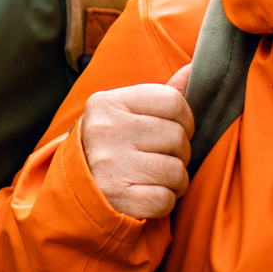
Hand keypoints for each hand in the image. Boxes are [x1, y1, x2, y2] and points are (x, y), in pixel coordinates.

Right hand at [81, 64, 194, 219]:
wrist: (78, 193)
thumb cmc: (114, 148)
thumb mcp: (128, 115)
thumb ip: (163, 95)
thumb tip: (195, 69)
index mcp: (107, 103)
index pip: (174, 101)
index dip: (185, 120)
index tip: (172, 131)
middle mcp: (105, 130)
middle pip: (178, 136)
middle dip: (179, 154)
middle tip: (159, 160)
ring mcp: (110, 165)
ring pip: (177, 170)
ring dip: (174, 181)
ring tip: (152, 179)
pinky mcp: (118, 197)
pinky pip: (166, 199)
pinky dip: (163, 202)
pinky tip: (144, 196)